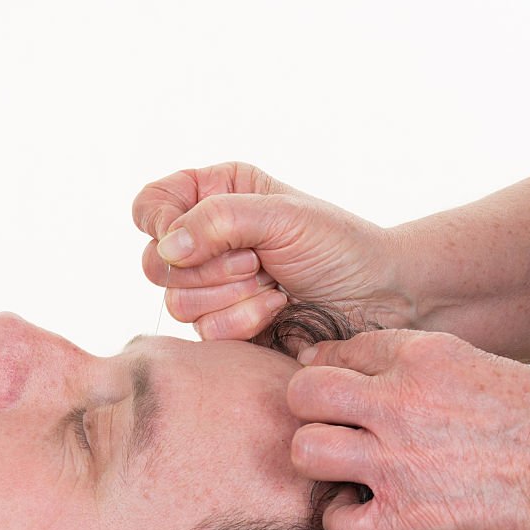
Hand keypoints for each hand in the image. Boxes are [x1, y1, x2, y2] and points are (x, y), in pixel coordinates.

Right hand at [132, 161, 407, 339]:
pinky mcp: (227, 328)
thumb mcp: (281, 216)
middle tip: (256, 261)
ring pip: (178, 303)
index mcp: (215, 196)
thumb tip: (167, 247)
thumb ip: (218, 221)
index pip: (151, 205)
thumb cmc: (338, 246)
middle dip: (209, 268)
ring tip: (272, 285)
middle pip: (156, 263)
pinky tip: (277, 310)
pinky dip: (243, 322)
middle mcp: (207, 241)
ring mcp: (214, 288)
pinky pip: (205, 334)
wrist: (377, 298)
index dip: (160, 223)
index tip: (189, 234)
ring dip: (231, 297)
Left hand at [287, 328, 529, 529]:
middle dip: (308, 411)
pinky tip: (362, 513)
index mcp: (422, 358)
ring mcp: (401, 462)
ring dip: (318, 464)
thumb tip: (357, 365)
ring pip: (307, 451)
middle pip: (304, 392)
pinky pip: (339, 525)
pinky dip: (343, 524)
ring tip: (342, 470)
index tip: (338, 393)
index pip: (342, 350)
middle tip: (330, 428)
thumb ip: (416, 366)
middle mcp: (402, 404)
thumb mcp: (477, 367)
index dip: (332, 372)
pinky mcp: (410, 519)